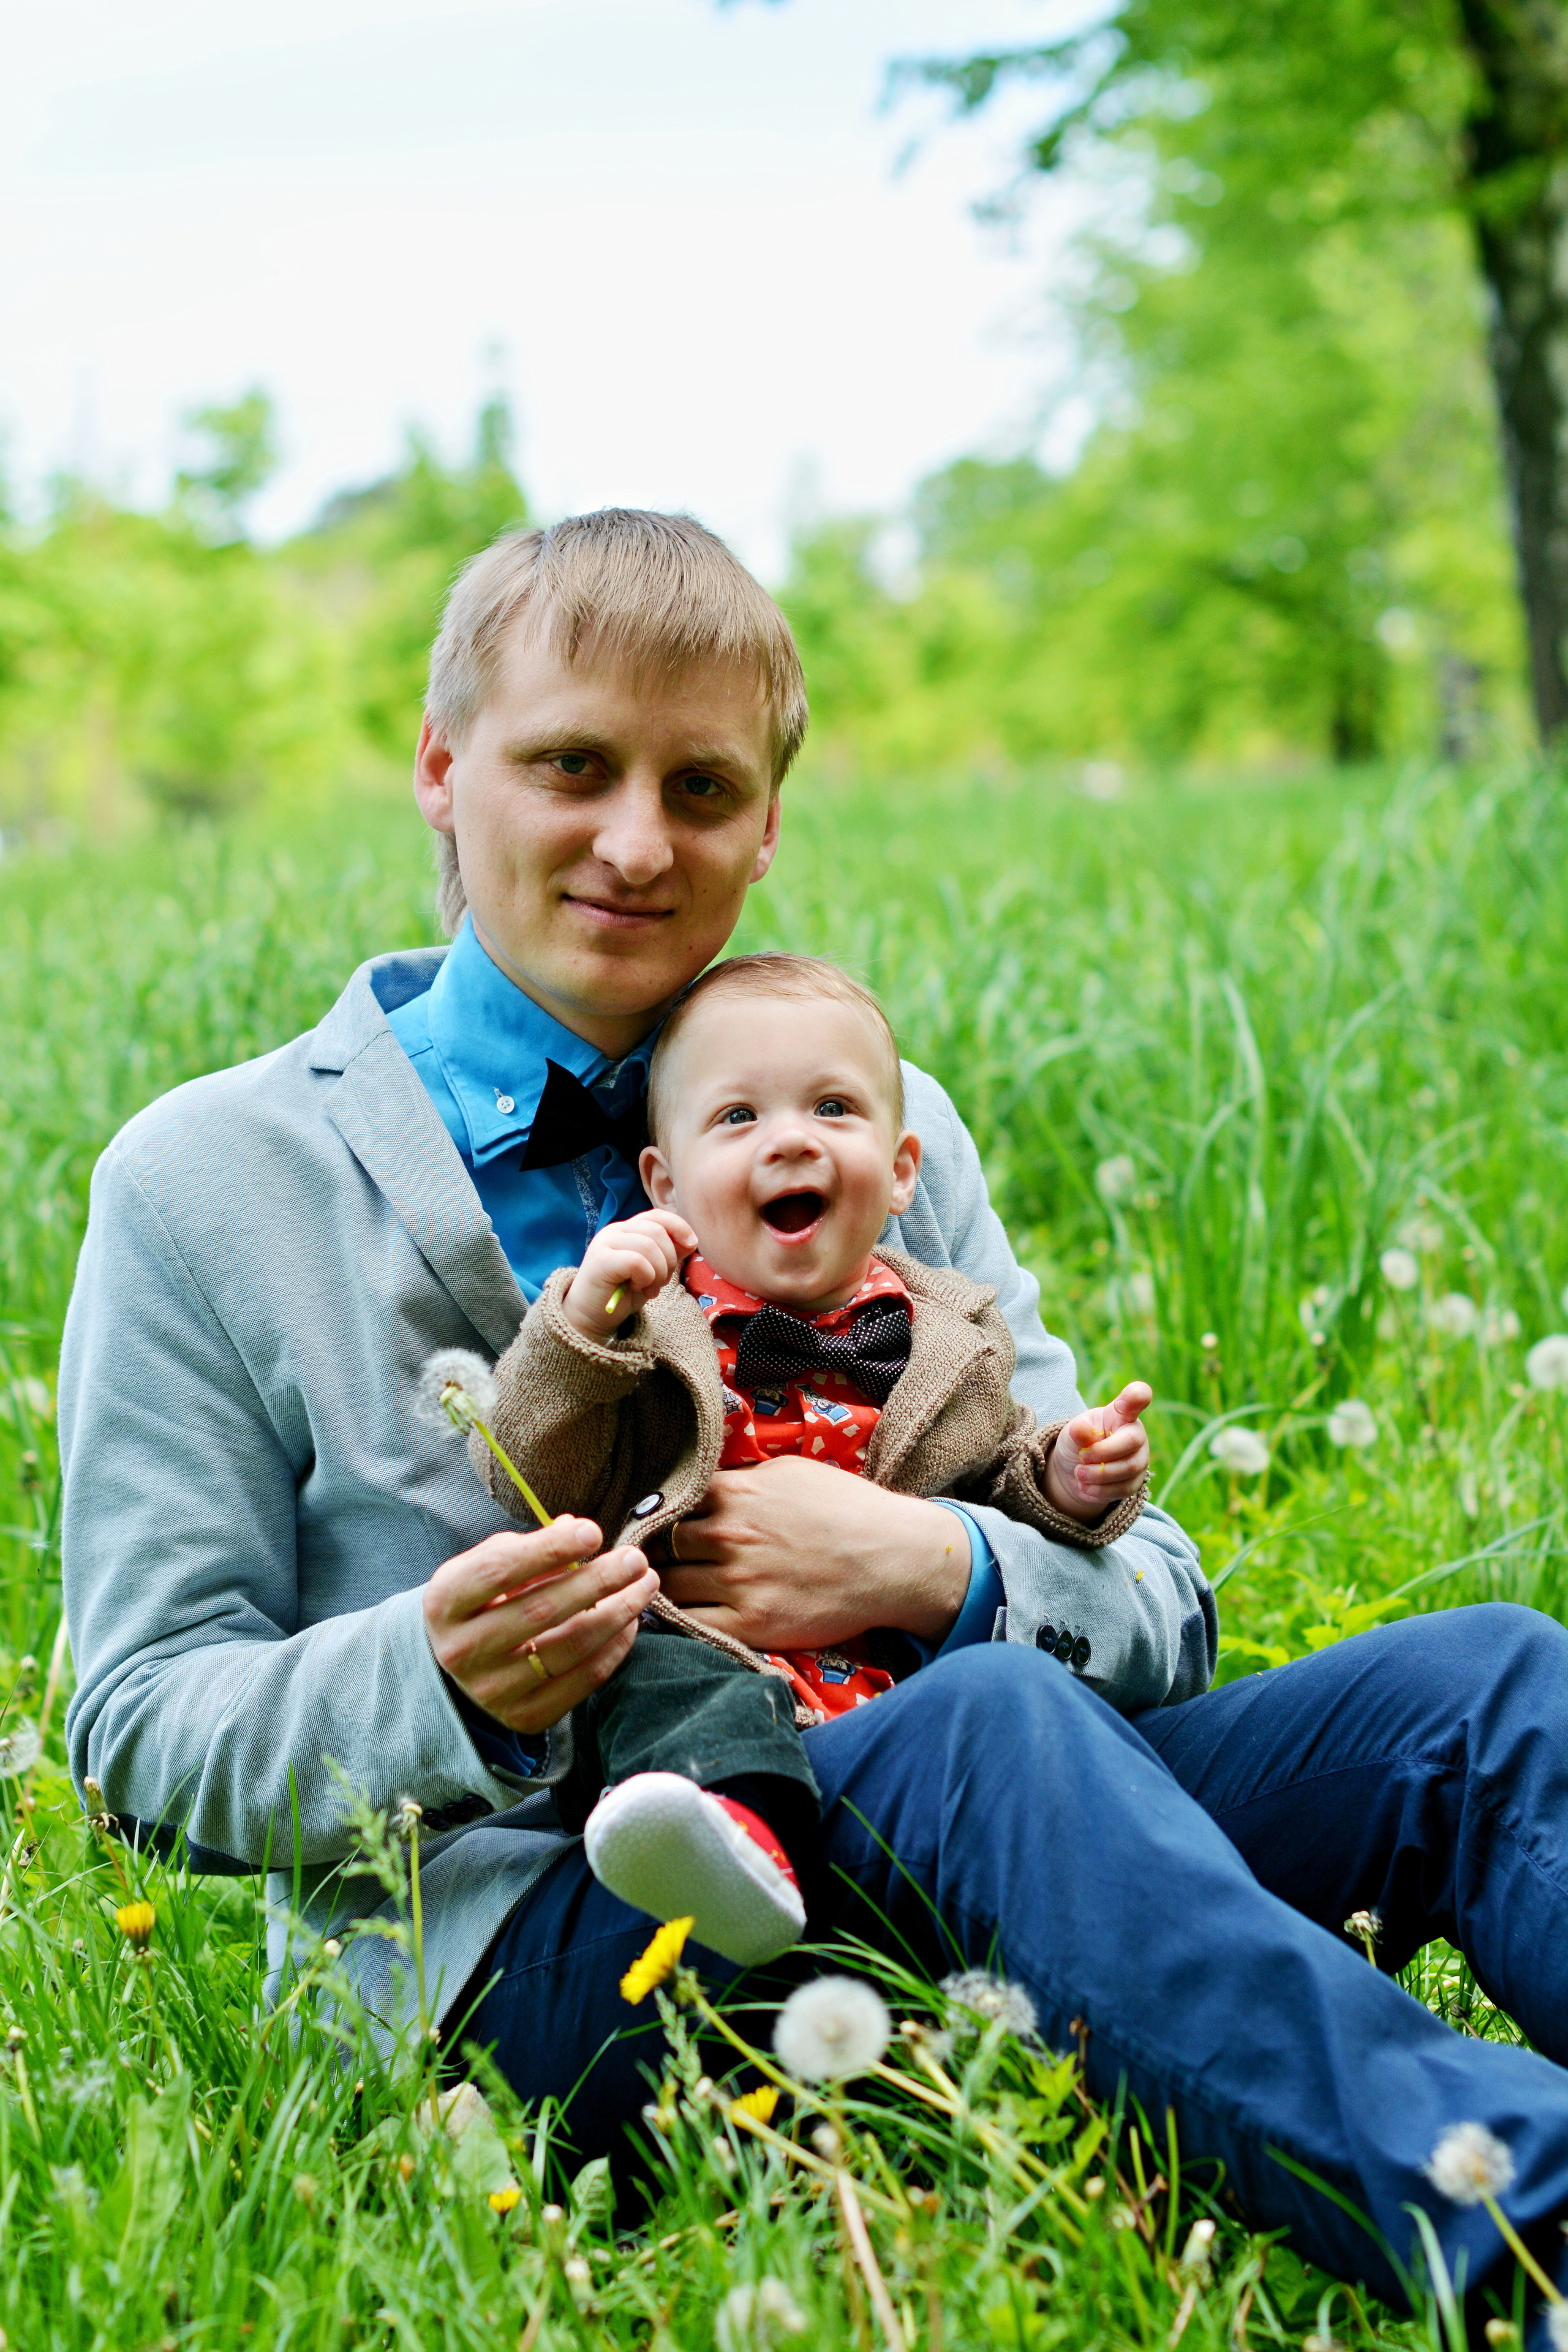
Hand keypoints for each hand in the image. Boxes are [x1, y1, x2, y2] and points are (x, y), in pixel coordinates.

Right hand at [424, 1516, 659, 1732]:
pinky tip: (630, 1622)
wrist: (457, 1666)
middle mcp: (462, 1651)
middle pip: (541, 1610)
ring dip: (618, 1612)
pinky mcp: (525, 1717)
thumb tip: (576, 1528)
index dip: (550, 1548)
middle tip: (635, 1558)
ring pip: (570, 1646)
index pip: (500, 1570)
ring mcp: (493, 1690)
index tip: (593, 1531)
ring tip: (645, 1584)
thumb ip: (527, 1548)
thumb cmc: (480, 1603)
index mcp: (445, 1602)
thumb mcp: (485, 1568)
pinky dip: (615, 1647)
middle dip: (598, 1580)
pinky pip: (583, 1679)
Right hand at [561, 1207, 696, 1338]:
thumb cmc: (623, 1293)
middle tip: (660, 1283)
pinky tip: (636, 1289)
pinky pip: (636, 1262)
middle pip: (658, 1231)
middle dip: (669, 1260)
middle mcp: (615, 1230)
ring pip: (649, 1246)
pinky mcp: (600, 1260)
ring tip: (649, 1289)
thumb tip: (690, 1240)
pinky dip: (644, 1278)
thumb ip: (669, 1253)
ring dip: (658, 1273)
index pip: (658, 1215)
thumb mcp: (653, 1271)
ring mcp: (605, 1242)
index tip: (691, 1245)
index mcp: (628, 1229)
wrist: (592, 1317)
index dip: (679, 1227)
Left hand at [660, 1455, 970, 1648]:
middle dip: (656, 1552)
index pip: (668, 1503)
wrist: (894, 1560)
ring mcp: (738, 1583)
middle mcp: (729, 1537)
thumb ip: (743, 1479)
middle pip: (662, 1546)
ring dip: (662, 1586)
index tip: (657, 1525)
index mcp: (735, 1494)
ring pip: (669, 1586)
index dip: (660, 1515)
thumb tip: (706, 1487)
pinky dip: (677, 1621)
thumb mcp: (792, 1473)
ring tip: (664, 1589)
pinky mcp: (750, 1624)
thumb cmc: (848, 1509)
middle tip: (654, 1561)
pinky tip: (680, 1616)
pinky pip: (690, 1625)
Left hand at [1044, 1382, 1152, 1522]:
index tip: (1123, 1402)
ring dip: (1098, 1474)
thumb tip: (1081, 1430)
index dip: (1136, 1396)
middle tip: (1081, 1458)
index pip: (1138, 1397)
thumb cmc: (1078, 1442)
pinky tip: (1085, 1486)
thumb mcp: (1071, 1433)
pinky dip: (1100, 1490)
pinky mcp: (1135, 1481)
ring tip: (1079, 1473)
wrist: (1076, 1472)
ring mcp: (1139, 1458)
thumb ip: (1078, 1432)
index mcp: (1121, 1414)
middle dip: (1102, 1452)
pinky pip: (1124, 1488)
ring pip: (1129, 1468)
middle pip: (1132, 1441)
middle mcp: (1135, 1434)